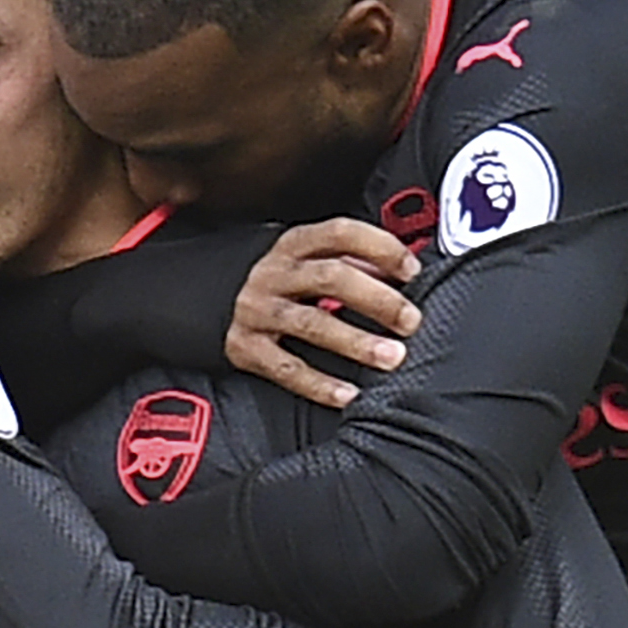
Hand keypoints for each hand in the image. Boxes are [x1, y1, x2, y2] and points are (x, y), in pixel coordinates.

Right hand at [227, 218, 422, 408]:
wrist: (216, 301)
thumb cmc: (283, 284)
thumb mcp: (311, 261)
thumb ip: (354, 263)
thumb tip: (402, 276)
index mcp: (295, 244)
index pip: (342, 234)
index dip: (381, 249)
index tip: (412, 272)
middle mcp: (274, 274)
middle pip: (331, 278)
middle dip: (378, 300)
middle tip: (409, 322)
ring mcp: (257, 310)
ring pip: (310, 323)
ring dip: (355, 342)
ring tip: (391, 357)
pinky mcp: (245, 346)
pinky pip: (285, 368)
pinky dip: (319, 383)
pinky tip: (348, 393)